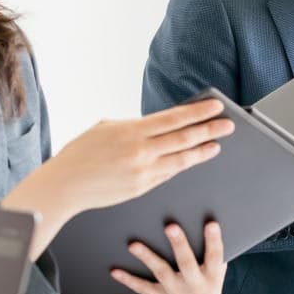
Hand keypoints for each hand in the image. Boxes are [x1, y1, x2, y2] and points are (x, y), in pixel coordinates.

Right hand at [4, 99, 234, 256]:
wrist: (66, 185)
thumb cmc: (82, 153)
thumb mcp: (106, 128)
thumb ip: (135, 127)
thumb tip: (158, 125)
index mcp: (132, 130)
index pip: (174, 118)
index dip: (198, 112)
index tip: (216, 106)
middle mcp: (141, 150)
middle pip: (184, 138)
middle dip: (209, 130)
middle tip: (228, 124)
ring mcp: (143, 171)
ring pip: (181, 159)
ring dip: (202, 151)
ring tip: (217, 145)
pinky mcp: (142, 187)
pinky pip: (168, 174)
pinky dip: (183, 165)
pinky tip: (193, 160)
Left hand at [112, 221, 226, 293]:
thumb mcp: (215, 281)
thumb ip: (214, 261)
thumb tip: (213, 233)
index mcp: (211, 277)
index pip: (215, 256)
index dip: (214, 239)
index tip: (211, 224)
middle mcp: (194, 284)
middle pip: (186, 261)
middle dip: (179, 243)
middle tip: (171, 227)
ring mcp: (176, 292)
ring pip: (161, 271)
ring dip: (147, 257)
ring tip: (134, 245)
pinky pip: (143, 288)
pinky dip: (128, 279)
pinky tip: (116, 271)